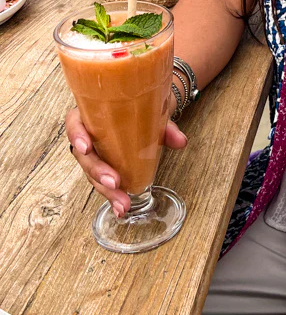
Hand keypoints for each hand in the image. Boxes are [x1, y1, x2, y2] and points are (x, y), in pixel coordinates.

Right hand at [65, 93, 187, 217]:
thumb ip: (166, 126)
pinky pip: (104, 182)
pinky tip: (121, 208)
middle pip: (84, 156)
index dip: (77, 135)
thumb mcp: (156, 110)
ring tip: (123, 204)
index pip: (75, 122)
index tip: (86, 148)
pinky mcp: (107, 166)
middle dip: (97, 172)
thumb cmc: (144, 106)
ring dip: (106, 190)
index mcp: (93, 113)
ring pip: (92, 174)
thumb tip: (180, 141)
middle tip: (114, 183)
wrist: (152, 110)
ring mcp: (97, 152)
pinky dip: (113, 196)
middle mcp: (90, 134)